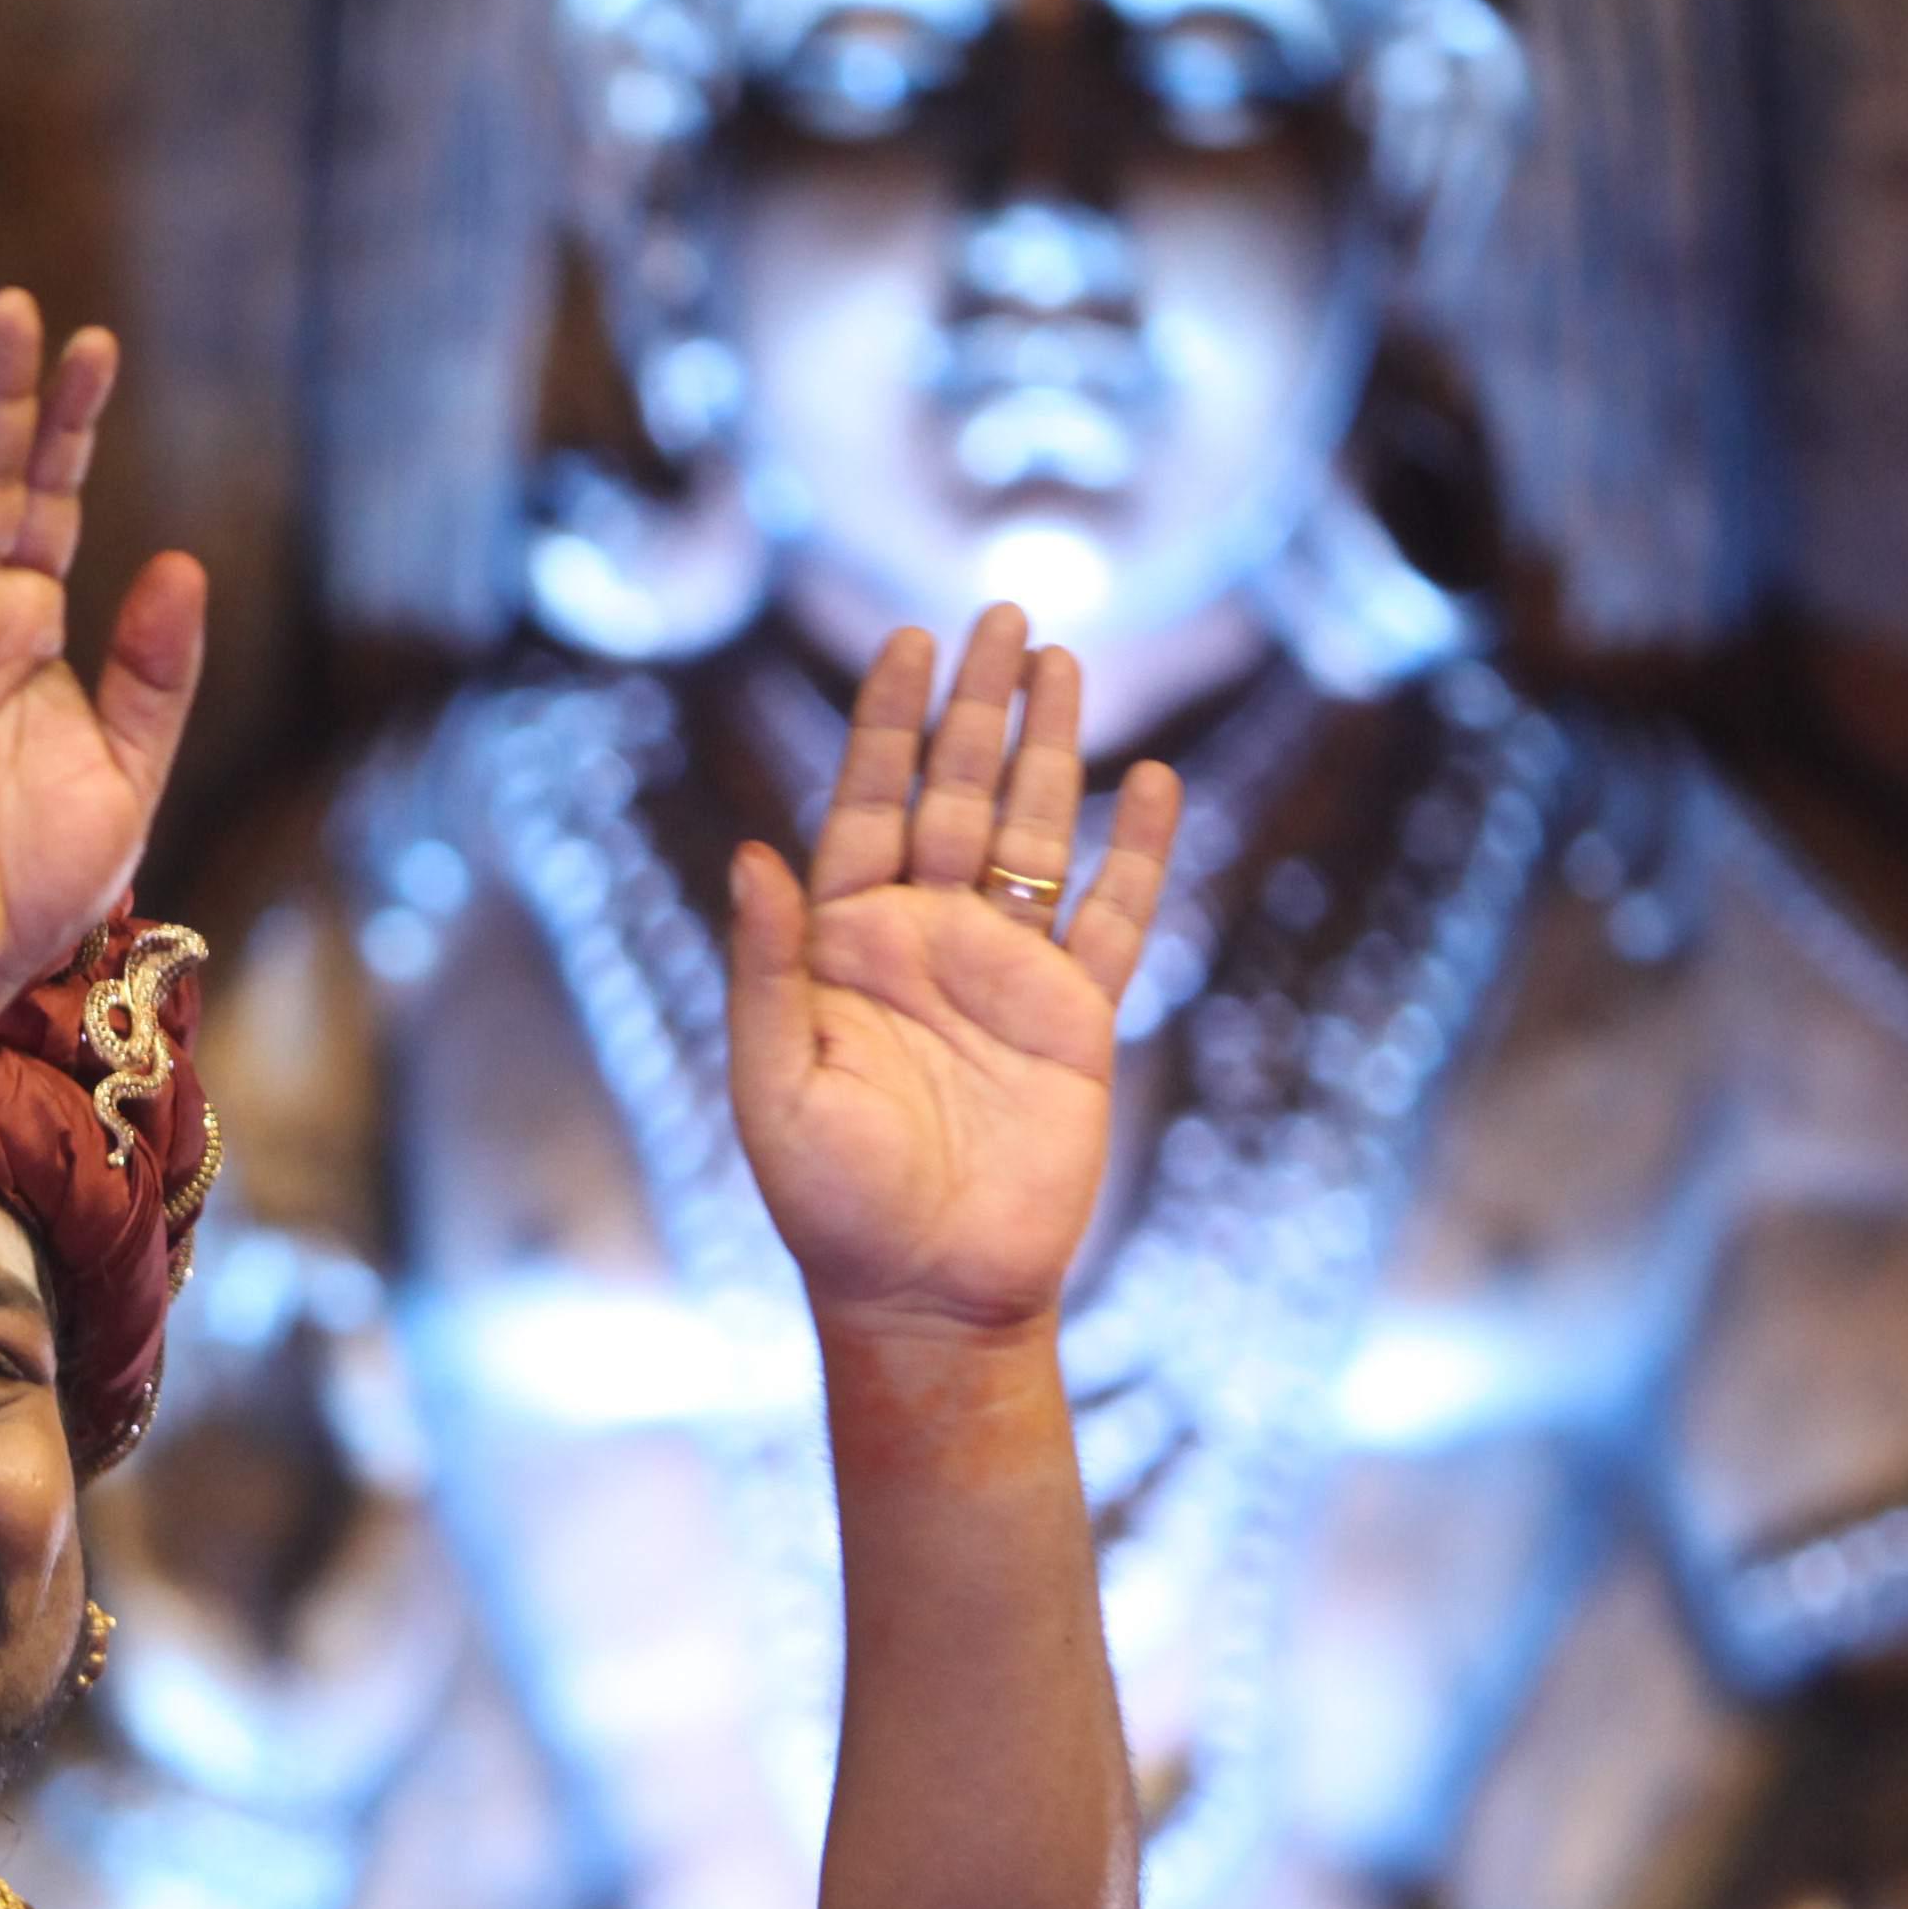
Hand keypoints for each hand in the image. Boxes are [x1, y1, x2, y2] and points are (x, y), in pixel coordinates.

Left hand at [723, 608, 1182, 1333]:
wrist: (924, 1295)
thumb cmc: (830, 1205)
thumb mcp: (774, 1084)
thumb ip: (767, 967)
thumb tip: (752, 852)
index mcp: (842, 949)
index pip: (863, 805)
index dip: (884, 722)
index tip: (907, 640)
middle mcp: (923, 944)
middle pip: (955, 796)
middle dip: (976, 707)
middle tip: (1004, 613)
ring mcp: (1003, 975)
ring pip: (1035, 836)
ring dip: (1051, 751)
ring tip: (1067, 662)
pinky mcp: (1073, 1020)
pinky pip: (1114, 921)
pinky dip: (1138, 854)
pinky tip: (1155, 785)